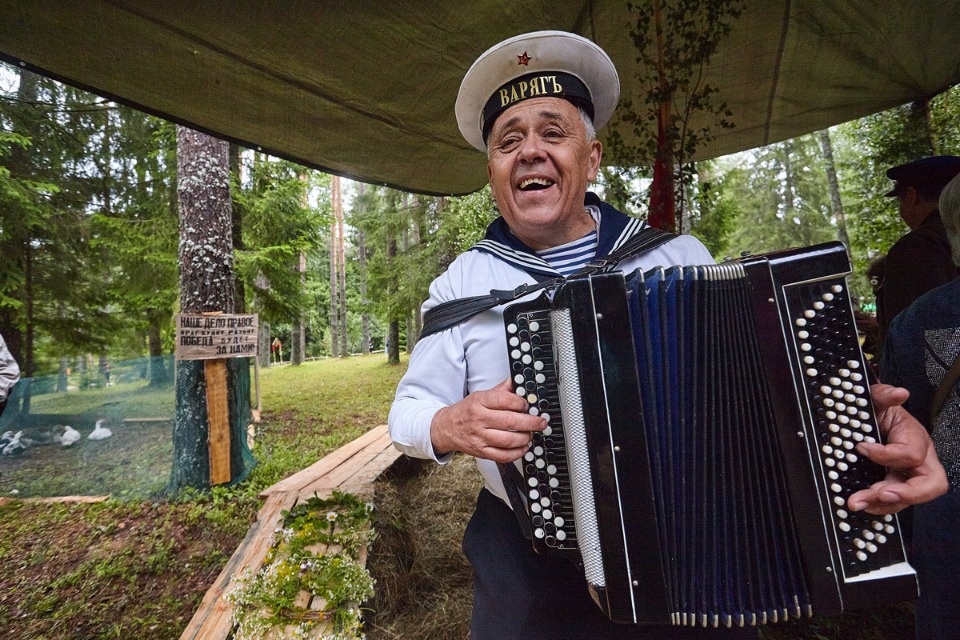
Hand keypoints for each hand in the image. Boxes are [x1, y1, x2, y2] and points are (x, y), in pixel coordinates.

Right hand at [430, 378, 545, 462]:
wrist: (447, 428)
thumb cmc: (466, 411)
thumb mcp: (480, 395)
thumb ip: (500, 390)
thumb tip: (517, 381)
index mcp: (480, 402)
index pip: (504, 400)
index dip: (521, 403)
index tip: (529, 405)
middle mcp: (479, 420)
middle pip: (510, 422)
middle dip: (530, 422)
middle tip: (541, 422)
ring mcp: (480, 437)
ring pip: (508, 440)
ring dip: (525, 438)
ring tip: (531, 434)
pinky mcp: (481, 452)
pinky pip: (503, 456)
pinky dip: (517, 453)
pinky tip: (523, 447)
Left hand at [847, 384, 947, 514]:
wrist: (873, 421)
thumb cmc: (881, 412)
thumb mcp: (878, 399)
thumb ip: (884, 394)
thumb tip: (898, 393)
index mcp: (916, 439)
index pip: (911, 454)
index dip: (886, 454)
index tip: (862, 448)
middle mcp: (919, 461)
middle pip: (931, 484)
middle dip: (906, 493)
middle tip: (880, 493)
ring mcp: (909, 476)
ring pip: (910, 499)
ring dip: (884, 504)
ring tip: (858, 502)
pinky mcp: (896, 486)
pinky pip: (894, 503)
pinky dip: (878, 506)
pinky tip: (862, 504)